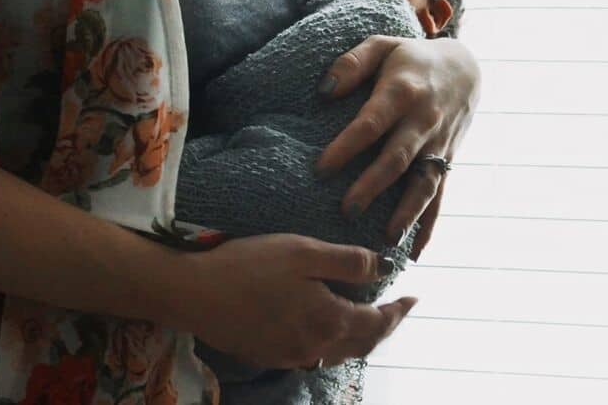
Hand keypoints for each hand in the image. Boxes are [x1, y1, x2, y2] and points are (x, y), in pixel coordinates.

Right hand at [180, 233, 417, 370]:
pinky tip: (320, 329)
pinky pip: (311, 355)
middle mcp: (315, 346)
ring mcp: (290, 355)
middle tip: (395, 311)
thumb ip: (347, 261)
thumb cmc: (247, 265)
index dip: (399, 311)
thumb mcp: (301, 251)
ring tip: (364, 321)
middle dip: (383, 328)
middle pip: (362, 344)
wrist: (193, 293)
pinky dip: (329, 343)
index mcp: (330, 320)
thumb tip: (384, 268)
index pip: (379, 323)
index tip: (414, 299)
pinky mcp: (267, 356)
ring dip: (357, 339)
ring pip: (337, 353)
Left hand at [314, 36, 479, 258]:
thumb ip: (351, 64)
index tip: (321, 169)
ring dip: (406, 214)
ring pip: (423, 184)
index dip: (347, 146)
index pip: (371, 124)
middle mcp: (423, 122)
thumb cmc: (409, 57)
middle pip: (396, 159)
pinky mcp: (448, 161)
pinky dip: (430, 225)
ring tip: (386, 241)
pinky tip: (415, 252)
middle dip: (372, 186)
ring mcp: (438, 145)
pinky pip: (440, 197)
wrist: (465, 68)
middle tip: (347, 211)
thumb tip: (324, 91)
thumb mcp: (381, 44)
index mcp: (401, 92)